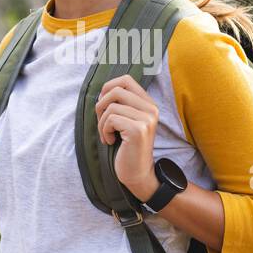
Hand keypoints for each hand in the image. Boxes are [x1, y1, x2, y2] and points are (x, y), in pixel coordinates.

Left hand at [94, 74, 159, 199]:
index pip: (126, 80)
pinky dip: (104, 131)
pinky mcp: (138, 130)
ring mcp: (146, 119)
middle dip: (101, 105)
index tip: (103, 104)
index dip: (108, 87)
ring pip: (111, 106)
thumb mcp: (126, 121)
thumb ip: (120, 104)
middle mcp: (151, 109)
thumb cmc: (127, 147)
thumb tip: (102, 91)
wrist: (137, 173)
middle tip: (102, 122)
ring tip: (107, 135)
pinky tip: (111, 141)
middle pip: (116, 90)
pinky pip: (111, 119)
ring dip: (102, 122)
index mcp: (149, 104)